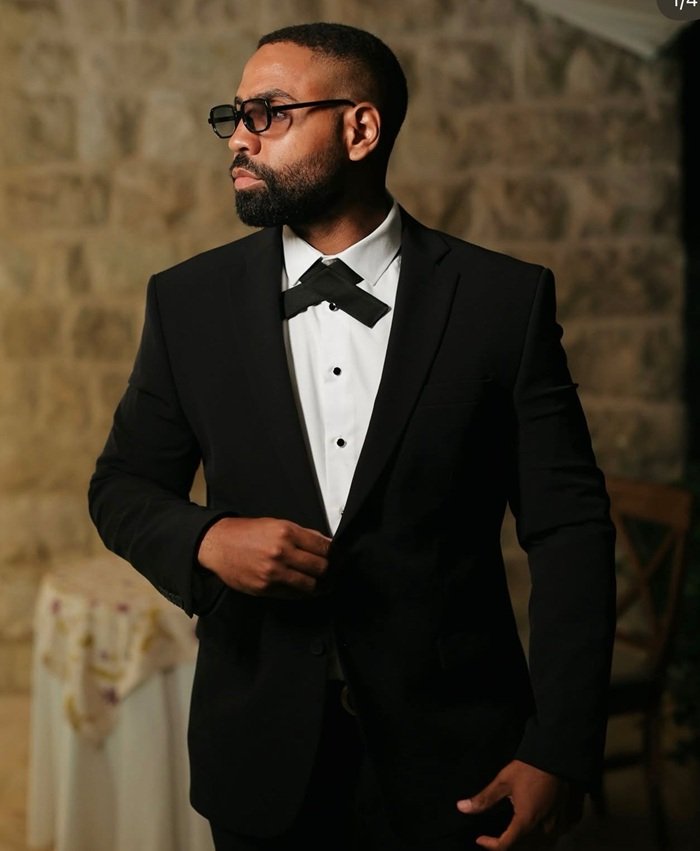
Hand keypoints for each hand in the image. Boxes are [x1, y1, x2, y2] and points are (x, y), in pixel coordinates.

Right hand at [197, 517, 331, 598]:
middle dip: (331, 571)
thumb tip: (326, 544)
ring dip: (321, 586)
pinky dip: (303, 593)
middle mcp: (281, 552)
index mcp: (287, 533)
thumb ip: (303, 535)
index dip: (336, 554)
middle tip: (335, 572)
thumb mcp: (277, 524)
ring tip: (325, 584)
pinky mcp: (265, 588)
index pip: (323, 547)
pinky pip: (293, 594)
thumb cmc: (247, 533)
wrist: (219, 544)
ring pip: (310, 585)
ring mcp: (273, 572)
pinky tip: (307, 590)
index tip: (339, 558)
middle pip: (320, 567)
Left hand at [456, 760, 583, 848]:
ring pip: (541, 840)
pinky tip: (538, 818)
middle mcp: (544, 827)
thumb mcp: (503, 781)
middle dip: (509, 840)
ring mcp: (559, 823)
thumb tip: (461, 808)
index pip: (506, 845)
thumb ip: (484, 799)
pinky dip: (544, 830)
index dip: (490, 845)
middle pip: (524, 844)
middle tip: (496, 831)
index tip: (480, 838)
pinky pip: (556, 831)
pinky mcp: (568, 816)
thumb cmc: (528, 768)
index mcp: (526, 821)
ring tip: (516, 826)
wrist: (558, 754)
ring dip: (527, 837)